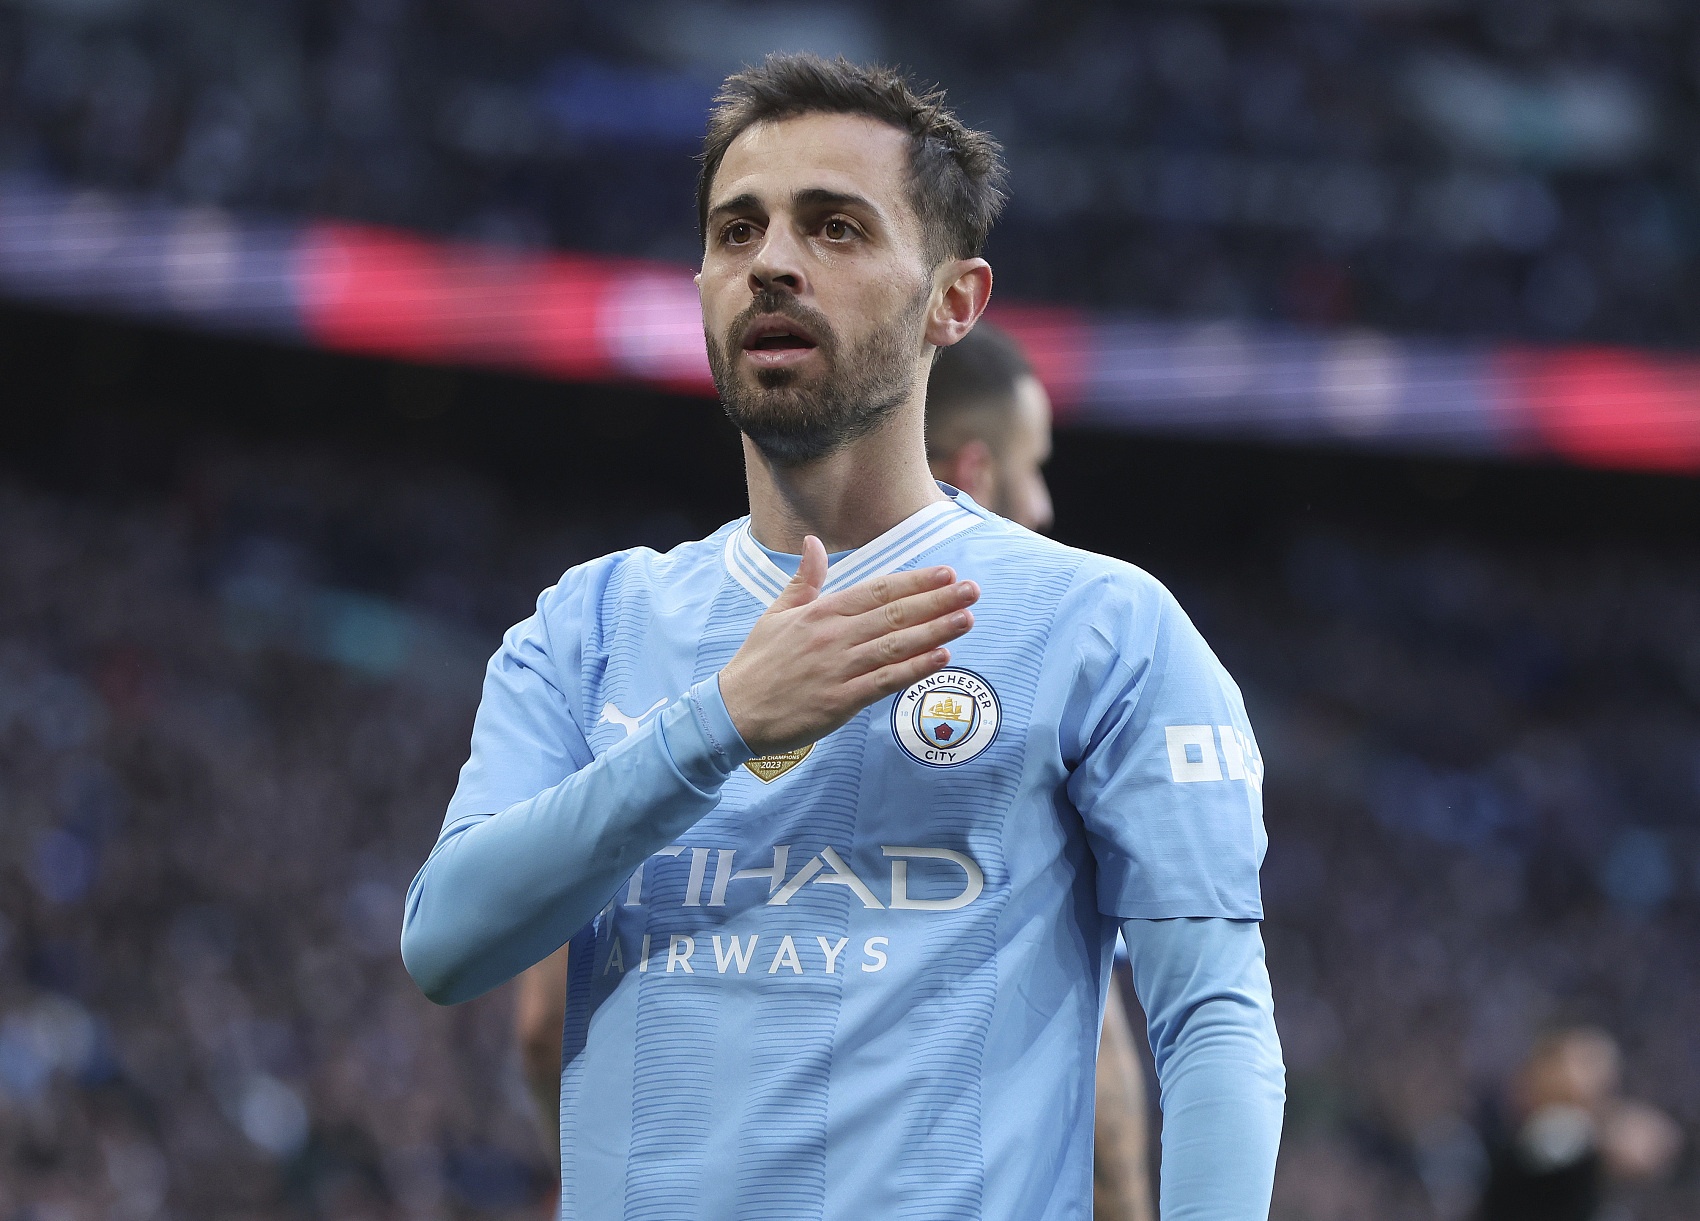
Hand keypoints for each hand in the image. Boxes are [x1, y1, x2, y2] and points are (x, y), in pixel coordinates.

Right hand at [719, 536, 978, 754]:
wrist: (734, 712)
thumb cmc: (757, 663)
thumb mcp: (776, 614)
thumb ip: (804, 581)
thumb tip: (814, 544)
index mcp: (821, 612)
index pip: (877, 590)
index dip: (915, 581)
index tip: (946, 572)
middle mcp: (833, 636)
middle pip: (895, 614)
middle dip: (937, 600)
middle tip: (972, 590)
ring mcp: (838, 669)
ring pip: (896, 645)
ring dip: (935, 631)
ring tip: (966, 619)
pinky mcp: (840, 701)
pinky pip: (885, 681)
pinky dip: (915, 669)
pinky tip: (941, 658)